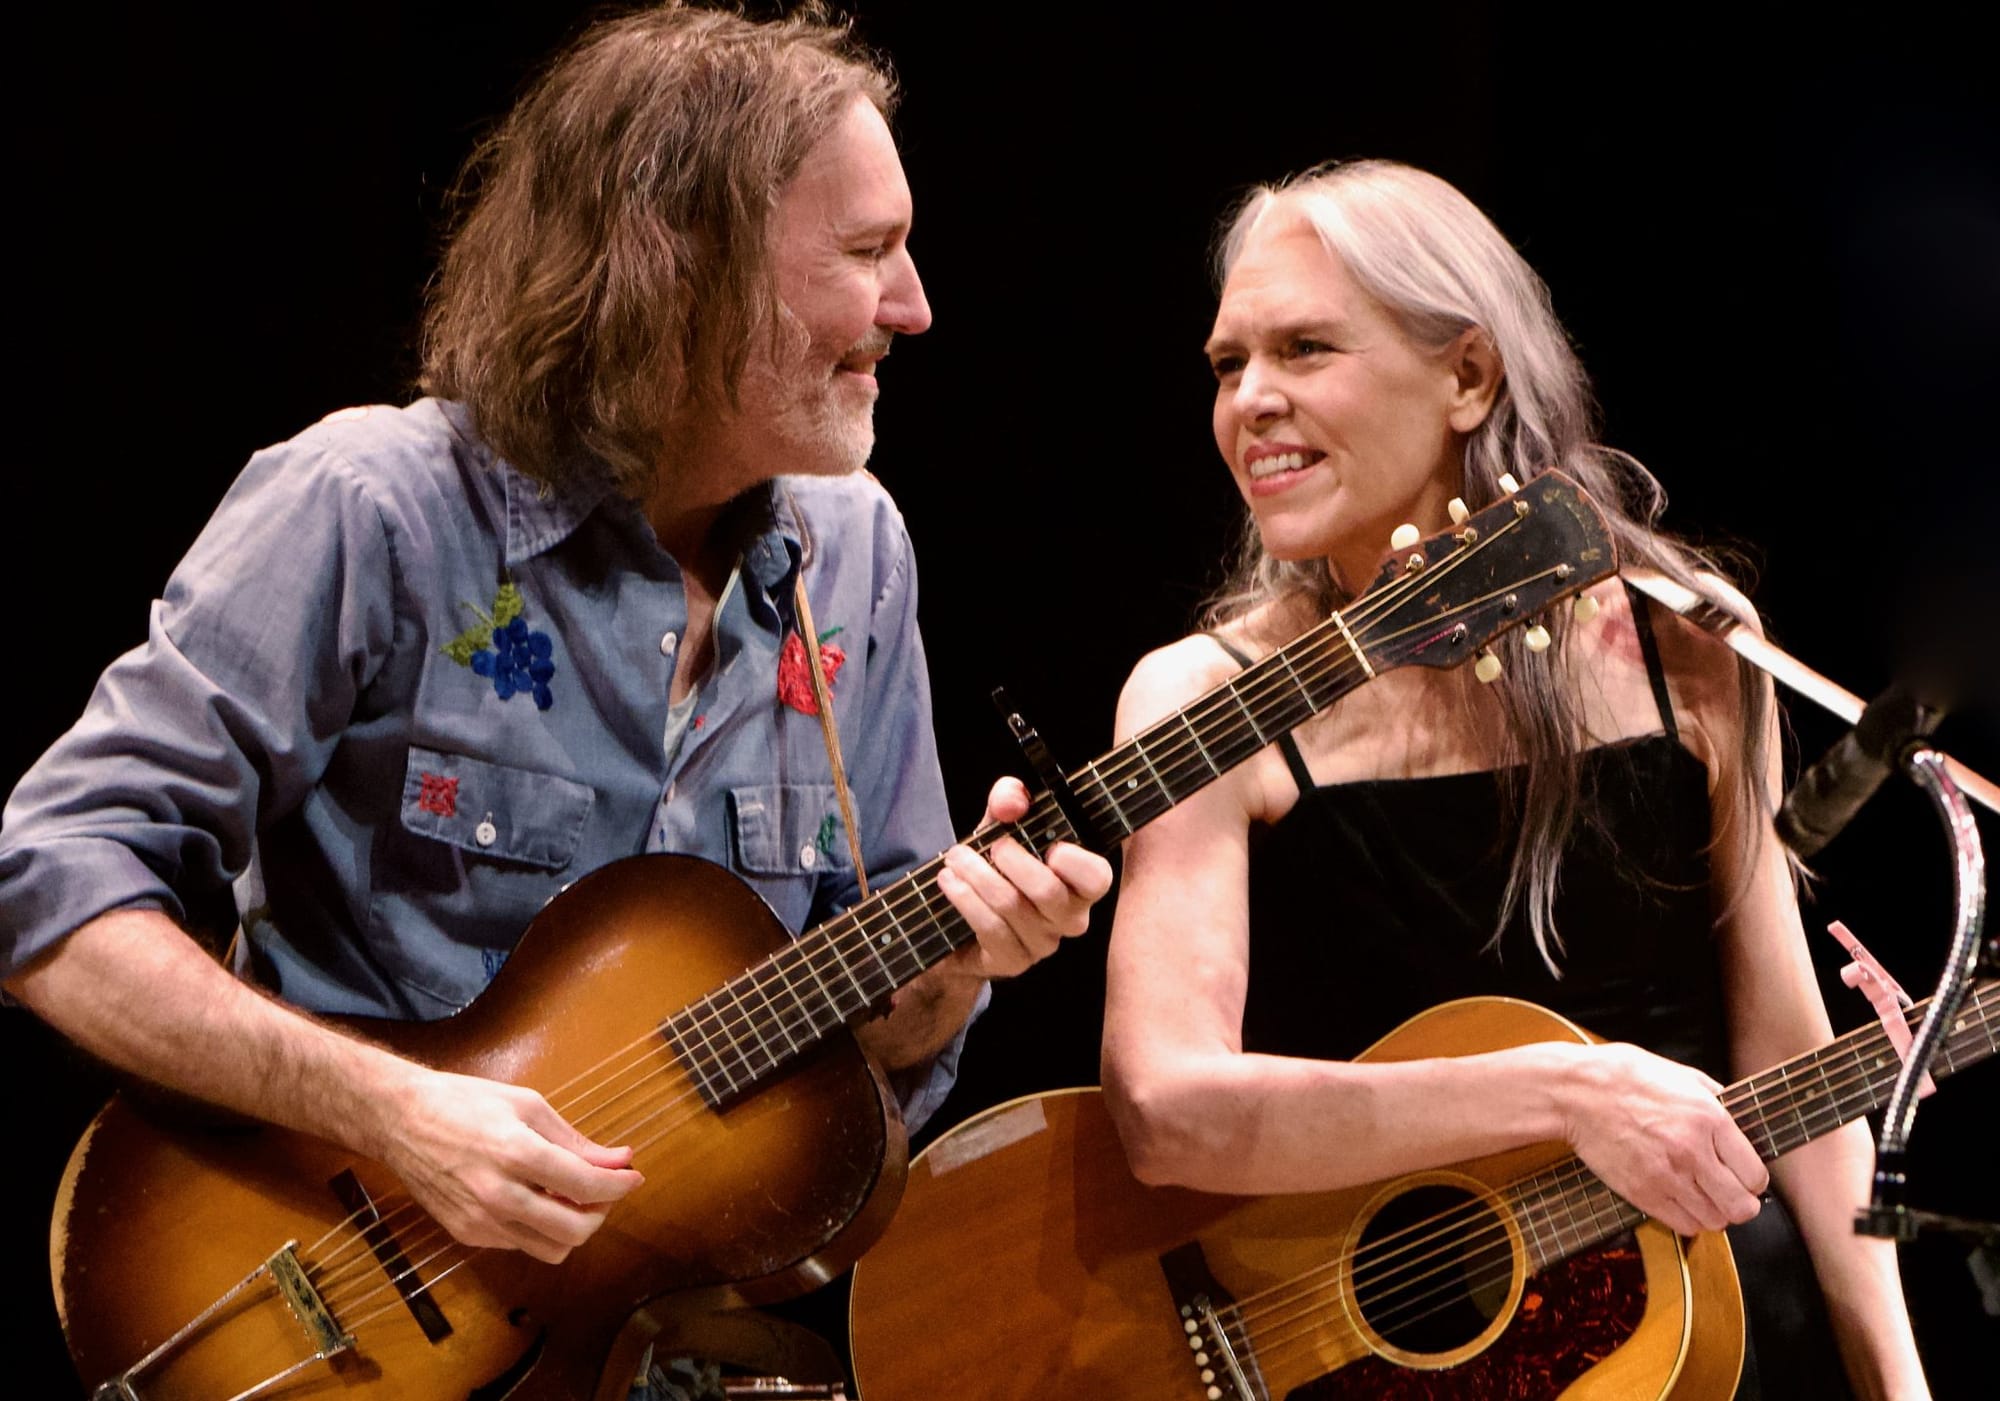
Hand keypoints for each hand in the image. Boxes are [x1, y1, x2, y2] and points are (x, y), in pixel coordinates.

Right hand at [375, 1067, 644, 1262]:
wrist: (401, 1121)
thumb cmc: (466, 1103)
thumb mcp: (528, 1106)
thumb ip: (575, 1141)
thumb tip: (619, 1159)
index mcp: (516, 1154)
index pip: (586, 1187)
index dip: (620, 1185)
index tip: (633, 1176)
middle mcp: (498, 1195)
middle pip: (574, 1231)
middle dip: (601, 1213)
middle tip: (604, 1190)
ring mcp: (479, 1221)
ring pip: (550, 1249)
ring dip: (573, 1228)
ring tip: (573, 1198)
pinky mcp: (466, 1233)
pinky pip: (521, 1245)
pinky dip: (541, 1230)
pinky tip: (538, 1200)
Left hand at [933, 776, 1113, 978]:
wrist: (958, 919)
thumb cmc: (994, 868)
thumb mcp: (1000, 828)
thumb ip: (1009, 802)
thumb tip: (1012, 800)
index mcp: (1079, 883)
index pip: (1097, 878)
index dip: (1076, 862)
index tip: (1051, 846)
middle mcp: (1068, 918)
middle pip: (1048, 891)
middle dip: (1012, 861)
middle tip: (990, 845)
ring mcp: (1042, 944)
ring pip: (1012, 906)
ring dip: (977, 876)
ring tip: (955, 858)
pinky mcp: (1013, 961)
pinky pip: (990, 928)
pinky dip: (965, 898)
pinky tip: (949, 882)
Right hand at [1558, 1042, 1768, 1236]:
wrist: (1574, 1092)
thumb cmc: (1624, 1076)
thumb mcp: (1680, 1074)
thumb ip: (1715, 1100)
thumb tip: (1738, 1119)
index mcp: (1708, 1118)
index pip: (1756, 1175)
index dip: (1754, 1177)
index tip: (1744, 1173)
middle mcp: (1691, 1151)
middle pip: (1742, 1207)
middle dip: (1742, 1203)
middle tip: (1732, 1192)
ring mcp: (1666, 1176)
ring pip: (1715, 1221)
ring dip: (1715, 1212)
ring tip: (1705, 1196)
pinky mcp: (1642, 1192)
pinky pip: (1683, 1225)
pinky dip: (1688, 1218)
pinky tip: (1681, 1199)